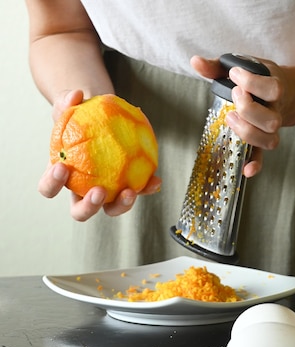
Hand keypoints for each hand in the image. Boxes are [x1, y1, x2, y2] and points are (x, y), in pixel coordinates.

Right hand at [39, 89, 160, 220]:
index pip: (49, 187)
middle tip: (98, 191)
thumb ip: (67, 101)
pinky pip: (137, 191)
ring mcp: (106, 192)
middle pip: (80, 211)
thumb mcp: (69, 104)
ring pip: (110, 208)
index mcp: (62, 176)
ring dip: (120, 205)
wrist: (100, 116)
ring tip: (130, 191)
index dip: (52, 184)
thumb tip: (75, 95)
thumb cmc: (79, 114)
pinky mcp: (125, 187)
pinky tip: (155, 180)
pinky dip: (146, 188)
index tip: (62, 168)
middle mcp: (82, 190)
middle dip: (88, 207)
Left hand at [190, 55, 285, 176]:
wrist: (289, 93)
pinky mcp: (263, 142)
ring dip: (248, 132)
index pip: (273, 89)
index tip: (235, 74)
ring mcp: (271, 129)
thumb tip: (195, 62)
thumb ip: (218, 66)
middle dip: (248, 109)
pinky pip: (263, 157)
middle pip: (270, 120)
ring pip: (269, 139)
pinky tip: (245, 169)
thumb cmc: (261, 80)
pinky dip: (255, 164)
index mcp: (275, 89)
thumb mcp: (244, 67)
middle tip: (234, 96)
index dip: (252, 83)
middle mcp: (277, 111)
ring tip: (231, 118)